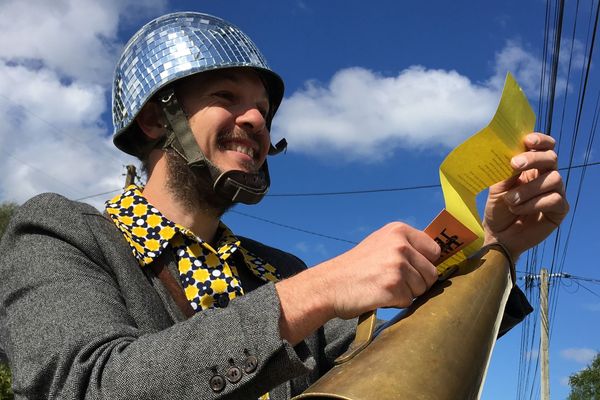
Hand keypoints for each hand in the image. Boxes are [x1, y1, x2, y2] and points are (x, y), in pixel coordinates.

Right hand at [276, 222, 439, 343]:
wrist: (329, 285)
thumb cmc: (356, 267)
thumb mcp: (379, 243)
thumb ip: (405, 246)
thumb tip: (438, 255)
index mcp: (398, 231)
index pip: (434, 250)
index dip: (425, 263)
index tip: (412, 269)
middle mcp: (400, 245)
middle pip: (432, 273)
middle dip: (417, 282)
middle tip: (392, 281)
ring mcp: (397, 266)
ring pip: (422, 289)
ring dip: (406, 293)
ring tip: (382, 286)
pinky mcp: (393, 287)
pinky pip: (408, 302)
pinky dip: (395, 303)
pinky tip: (378, 295)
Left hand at [483, 132, 568, 259]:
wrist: (497, 235)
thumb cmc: (497, 209)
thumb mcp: (497, 187)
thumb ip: (505, 171)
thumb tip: (510, 153)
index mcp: (532, 167)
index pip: (544, 147)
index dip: (540, 140)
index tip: (527, 141)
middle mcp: (546, 177)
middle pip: (551, 158)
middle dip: (533, 159)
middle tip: (515, 164)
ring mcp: (555, 193)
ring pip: (553, 179)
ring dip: (528, 189)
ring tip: (510, 201)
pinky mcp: (559, 210)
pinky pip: (555, 199)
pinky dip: (534, 204)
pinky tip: (520, 210)